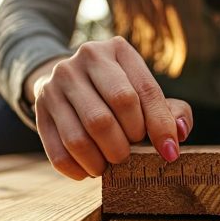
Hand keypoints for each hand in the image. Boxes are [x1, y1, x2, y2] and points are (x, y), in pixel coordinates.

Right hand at [29, 36, 193, 179]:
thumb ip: (171, 111)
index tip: (169, 154)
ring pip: (81, 137)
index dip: (159, 128)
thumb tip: (179, 133)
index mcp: (117, 50)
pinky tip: (89, 170)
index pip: (142, 93)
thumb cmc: (119, 91)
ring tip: (109, 165)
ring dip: (101, 162)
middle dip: (125, 146)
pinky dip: (78, 170)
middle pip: (108, 116)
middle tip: (129, 155)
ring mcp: (57, 82)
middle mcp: (84, 59)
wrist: (69, 79)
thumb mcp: (146, 91)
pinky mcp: (40, 107)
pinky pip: (58, 151)